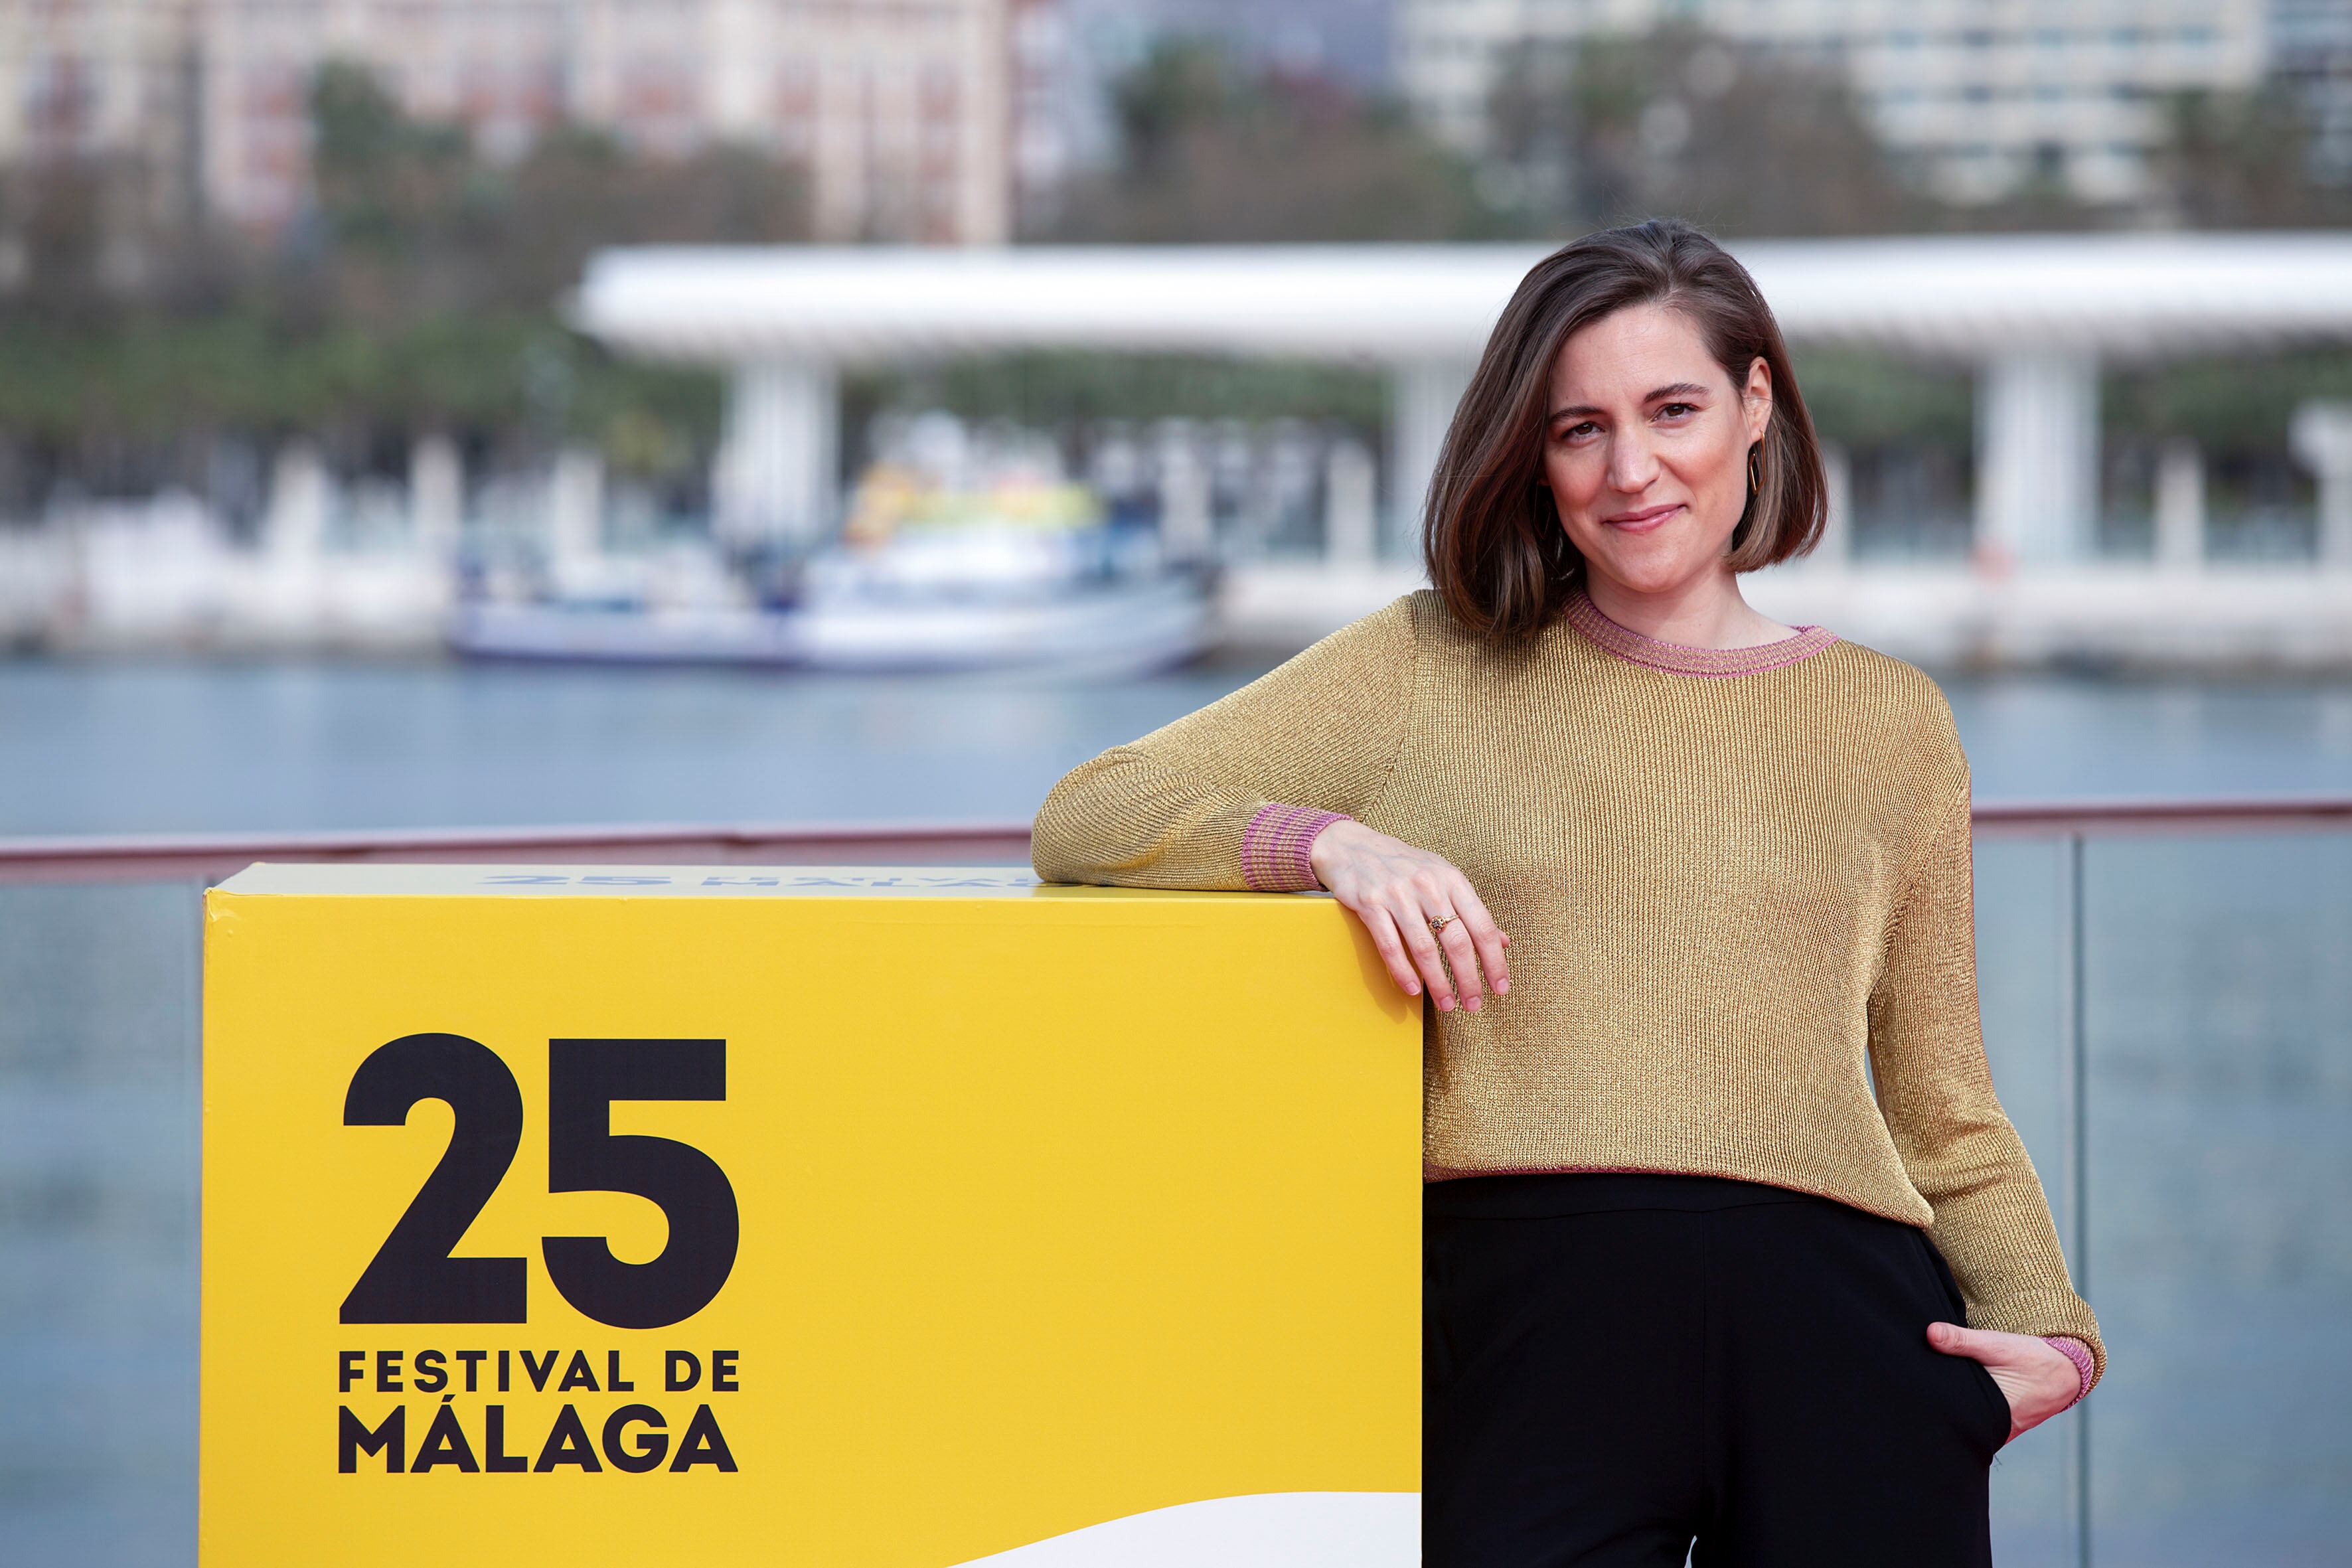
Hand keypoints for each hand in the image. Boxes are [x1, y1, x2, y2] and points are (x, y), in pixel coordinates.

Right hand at [1307, 820, 1508, 1012]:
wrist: (1353, 846)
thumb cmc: (1405, 866)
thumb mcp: (1443, 878)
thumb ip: (1470, 909)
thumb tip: (1502, 942)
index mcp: (1451, 879)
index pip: (1481, 925)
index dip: (1494, 960)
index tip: (1500, 988)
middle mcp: (1427, 885)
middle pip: (1456, 941)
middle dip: (1468, 979)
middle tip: (1474, 1005)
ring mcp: (1397, 894)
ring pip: (1424, 949)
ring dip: (1439, 983)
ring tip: (1448, 1004)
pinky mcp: (1370, 904)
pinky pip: (1390, 946)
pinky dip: (1403, 972)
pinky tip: (1413, 990)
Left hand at [1926, 1322, 2082, 1442]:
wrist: (2065, 1368)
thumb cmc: (2032, 1358)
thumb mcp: (1995, 1345)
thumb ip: (1961, 1340)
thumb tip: (1930, 1333)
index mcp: (1994, 1417)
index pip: (1953, 1422)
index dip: (1933, 1413)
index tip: (1915, 1402)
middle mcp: (1998, 1430)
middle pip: (1960, 1426)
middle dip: (1941, 1415)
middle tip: (1917, 1400)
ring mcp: (2002, 1431)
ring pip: (1970, 1426)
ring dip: (1956, 1413)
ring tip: (1929, 1399)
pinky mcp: (2003, 1425)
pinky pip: (1981, 1424)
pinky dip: (1968, 1413)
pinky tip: (1952, 1400)